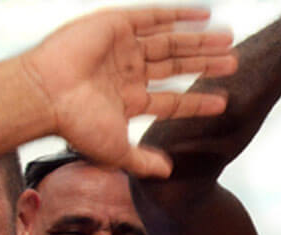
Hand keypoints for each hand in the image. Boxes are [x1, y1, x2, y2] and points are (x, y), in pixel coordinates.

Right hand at [19, 7, 236, 177]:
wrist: (47, 94)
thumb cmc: (75, 124)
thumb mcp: (114, 150)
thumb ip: (141, 161)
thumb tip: (168, 173)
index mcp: (127, 100)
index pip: (171, 101)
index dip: (197, 101)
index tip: (223, 102)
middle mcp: (126, 72)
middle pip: (175, 67)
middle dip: (204, 65)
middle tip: (233, 64)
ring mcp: (121, 48)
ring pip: (170, 42)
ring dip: (199, 42)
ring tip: (228, 41)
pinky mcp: (115, 25)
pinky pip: (153, 17)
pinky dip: (178, 15)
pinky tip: (204, 16)